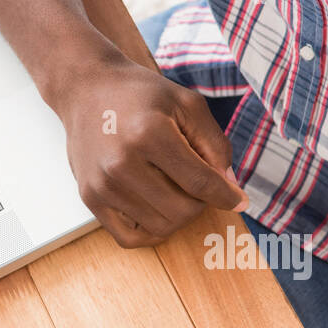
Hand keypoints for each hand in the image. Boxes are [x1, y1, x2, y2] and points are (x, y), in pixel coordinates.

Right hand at [53, 54, 248, 246]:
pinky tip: (157, 211)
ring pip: (159, 227)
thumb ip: (214, 143)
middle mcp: (121, 163)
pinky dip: (150, 232)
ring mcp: (102, 184)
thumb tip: (226, 186)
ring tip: (175, 191)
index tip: (239, 201)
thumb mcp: (188, 103)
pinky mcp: (89, 197)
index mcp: (150, 134)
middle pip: (181, 211)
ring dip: (177, 215)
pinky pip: (128, 237)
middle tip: (197, 184)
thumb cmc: (140, 95)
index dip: (226, 196)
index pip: (200, 182)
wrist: (87, 90)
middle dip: (200, 202)